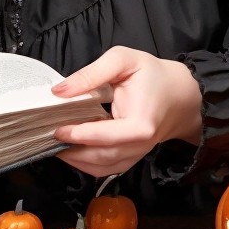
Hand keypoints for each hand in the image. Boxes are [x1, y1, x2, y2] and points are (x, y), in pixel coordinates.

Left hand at [51, 46, 201, 176]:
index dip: (79, 135)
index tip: (56, 130)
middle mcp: (140, 145)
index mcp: (141, 124)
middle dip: (72, 152)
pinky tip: (71, 151)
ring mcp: (137, 153)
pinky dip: (87, 164)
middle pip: (102, 158)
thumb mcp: (122, 60)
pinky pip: (109, 167)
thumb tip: (60, 91)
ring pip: (103, 168)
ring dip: (76, 161)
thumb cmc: (152, 74)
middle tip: (47, 139)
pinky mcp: (132, 155)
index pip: (105, 137)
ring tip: (54, 146)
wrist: (181, 94)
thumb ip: (91, 74)